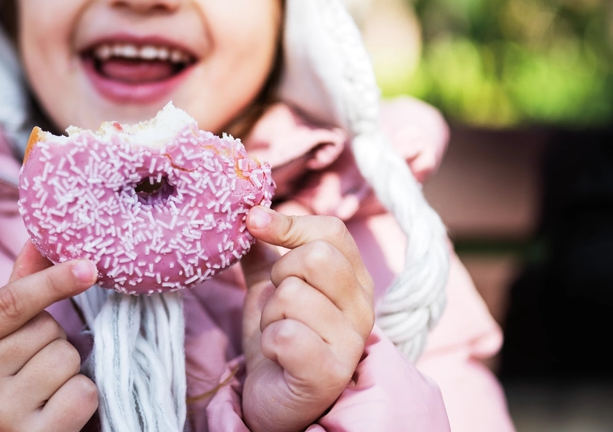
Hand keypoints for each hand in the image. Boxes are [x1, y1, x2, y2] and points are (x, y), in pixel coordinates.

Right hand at [0, 242, 99, 431]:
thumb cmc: (3, 376)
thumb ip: (19, 288)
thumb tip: (37, 240)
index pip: (10, 303)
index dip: (52, 281)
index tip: (89, 266)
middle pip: (46, 329)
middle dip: (52, 338)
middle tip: (30, 364)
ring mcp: (0, 414)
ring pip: (66, 358)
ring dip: (67, 368)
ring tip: (42, 387)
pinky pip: (82, 393)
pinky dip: (80, 397)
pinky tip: (55, 408)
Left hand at [239, 208, 375, 431]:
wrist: (274, 401)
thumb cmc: (279, 342)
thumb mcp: (270, 289)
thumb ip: (264, 251)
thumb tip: (251, 212)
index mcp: (353, 281)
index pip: (332, 231)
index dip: (290, 223)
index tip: (256, 224)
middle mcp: (362, 308)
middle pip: (316, 257)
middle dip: (280, 275)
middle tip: (277, 303)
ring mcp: (350, 342)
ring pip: (292, 295)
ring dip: (269, 315)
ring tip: (277, 334)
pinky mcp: (330, 373)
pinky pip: (286, 334)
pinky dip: (269, 341)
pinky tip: (277, 355)